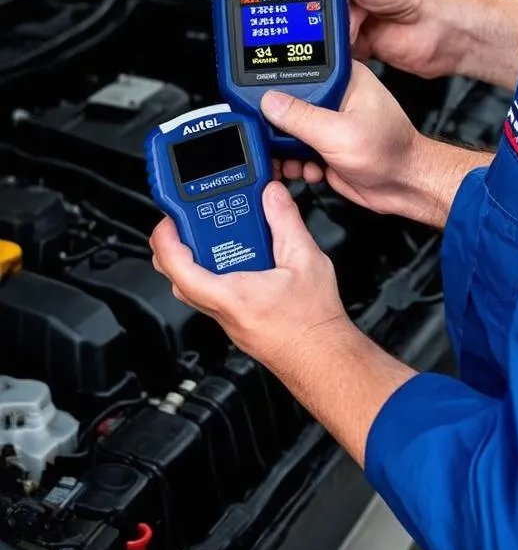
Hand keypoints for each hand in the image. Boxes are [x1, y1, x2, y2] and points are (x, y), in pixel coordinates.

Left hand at [150, 182, 350, 376]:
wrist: (321, 354)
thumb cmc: (312, 320)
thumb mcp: (306, 258)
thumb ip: (285, 220)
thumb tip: (271, 195)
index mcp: (229, 294)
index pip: (177, 266)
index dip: (165, 238)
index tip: (169, 218)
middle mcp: (220, 309)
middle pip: (176, 275)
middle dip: (177, 243)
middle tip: (191, 219)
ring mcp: (225, 317)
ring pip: (192, 285)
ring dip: (196, 257)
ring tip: (217, 233)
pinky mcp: (234, 319)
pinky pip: (210, 293)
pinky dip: (215, 270)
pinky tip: (240, 257)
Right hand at [260, 0, 457, 79]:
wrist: (440, 30)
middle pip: (294, 10)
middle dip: (281, 20)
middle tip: (266, 30)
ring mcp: (346, 25)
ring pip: (308, 36)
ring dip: (301, 44)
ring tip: (290, 49)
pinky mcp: (355, 50)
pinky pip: (326, 58)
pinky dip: (319, 62)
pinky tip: (315, 64)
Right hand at [263, 62, 485, 226]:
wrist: (405, 187)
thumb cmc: (391, 153)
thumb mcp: (341, 134)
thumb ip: (302, 118)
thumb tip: (269, 102)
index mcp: (344, 77)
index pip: (298, 71)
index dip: (276, 86)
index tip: (260, 105)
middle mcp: (335, 95)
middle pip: (288, 103)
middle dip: (278, 127)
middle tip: (275, 141)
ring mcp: (329, 121)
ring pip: (288, 130)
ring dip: (285, 150)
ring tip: (295, 160)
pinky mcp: (325, 145)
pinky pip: (296, 150)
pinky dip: (295, 163)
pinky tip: (308, 170)